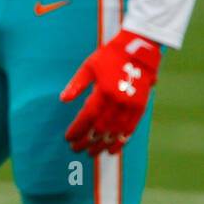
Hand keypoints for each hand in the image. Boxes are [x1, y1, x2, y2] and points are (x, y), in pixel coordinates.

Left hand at [60, 28, 160, 156]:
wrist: (138, 50)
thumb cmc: (108, 56)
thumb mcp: (88, 67)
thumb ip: (76, 85)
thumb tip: (63, 100)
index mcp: (104, 90)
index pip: (88, 116)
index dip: (78, 129)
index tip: (68, 138)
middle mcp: (118, 101)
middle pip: (100, 127)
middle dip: (87, 140)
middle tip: (75, 149)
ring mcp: (131, 106)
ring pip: (115, 132)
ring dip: (101, 144)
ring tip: (91, 153)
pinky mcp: (141, 108)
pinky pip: (130, 129)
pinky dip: (121, 141)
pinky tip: (112, 150)